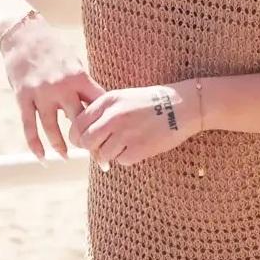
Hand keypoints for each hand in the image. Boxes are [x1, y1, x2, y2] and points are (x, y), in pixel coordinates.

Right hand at [0, 13, 106, 161]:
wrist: (24, 35)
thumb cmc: (54, 49)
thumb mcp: (74, 63)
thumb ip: (82, 86)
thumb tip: (92, 111)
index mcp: (78, 77)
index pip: (97, 104)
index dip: (107, 122)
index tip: (115, 138)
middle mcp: (61, 87)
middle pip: (78, 120)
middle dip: (88, 140)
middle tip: (97, 158)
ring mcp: (41, 94)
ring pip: (53, 128)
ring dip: (61, 147)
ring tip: (67, 157)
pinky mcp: (23, 98)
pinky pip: (30, 127)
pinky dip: (36, 146)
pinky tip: (43, 158)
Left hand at [68, 80, 199, 168]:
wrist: (181, 106)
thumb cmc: (150, 102)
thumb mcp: (123, 98)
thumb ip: (103, 112)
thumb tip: (83, 133)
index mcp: (108, 101)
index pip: (78, 124)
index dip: (77, 136)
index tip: (83, 141)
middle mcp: (113, 116)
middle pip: (85, 141)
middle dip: (90, 149)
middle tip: (98, 150)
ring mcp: (125, 133)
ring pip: (102, 155)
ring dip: (109, 155)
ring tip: (123, 146)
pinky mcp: (138, 149)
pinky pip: (121, 161)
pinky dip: (126, 158)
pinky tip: (137, 147)